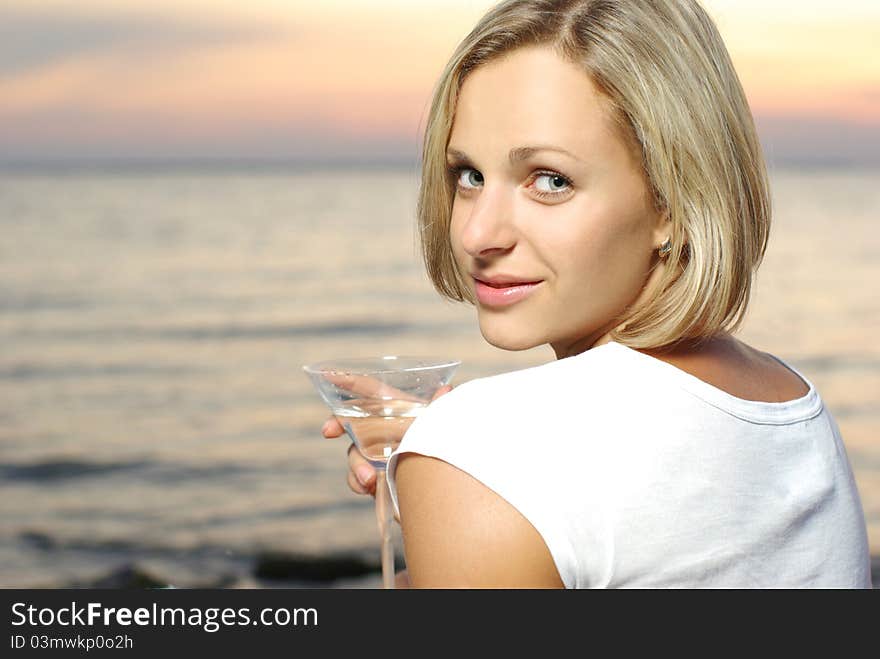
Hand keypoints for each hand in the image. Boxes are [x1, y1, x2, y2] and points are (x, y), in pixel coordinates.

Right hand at [321, 384, 452, 496]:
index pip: (370, 390)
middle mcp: (387, 431)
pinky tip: (370, 488)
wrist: (456, 492)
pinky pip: (360, 479)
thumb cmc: (451, 451)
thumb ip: (441, 413)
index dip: (349, 381)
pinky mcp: (382, 479)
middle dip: (336, 424)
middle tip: (328, 431)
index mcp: (400, 411)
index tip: (328, 376)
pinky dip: (360, 483)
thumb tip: (447, 391)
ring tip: (369, 479)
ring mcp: (382, 456)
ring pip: (354, 454)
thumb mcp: (444, 429)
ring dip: (355, 464)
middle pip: (354, 422)